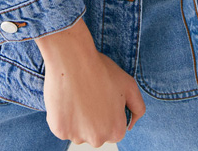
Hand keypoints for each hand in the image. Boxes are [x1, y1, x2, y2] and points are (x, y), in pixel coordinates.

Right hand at [35, 18, 145, 144]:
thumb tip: (131, 125)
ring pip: (78, 131)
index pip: (113, 128)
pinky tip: (66, 98)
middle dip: (93, 118)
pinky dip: (62, 115)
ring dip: (77, 118)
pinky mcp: (59, 130)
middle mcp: (98, 139)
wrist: (73, 58)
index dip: (108, 110)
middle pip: (95, 133)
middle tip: (89, 94)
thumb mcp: (130, 85)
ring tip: (77, 94)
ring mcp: (77, 136)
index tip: (102, 96)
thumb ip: (138, 108)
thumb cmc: (100, 70)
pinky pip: (61, 126)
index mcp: (116, 131)